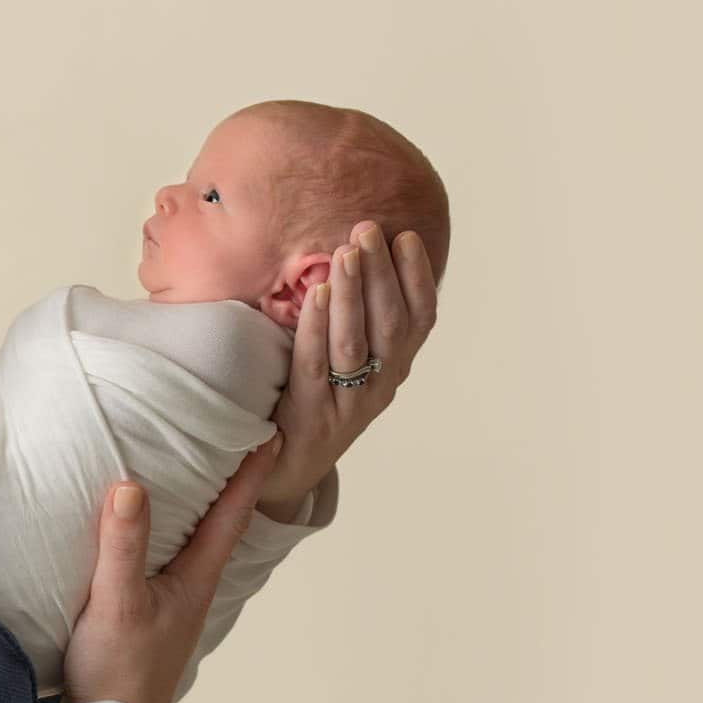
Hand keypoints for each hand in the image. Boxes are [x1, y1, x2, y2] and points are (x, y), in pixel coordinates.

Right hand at [63, 433, 284, 702]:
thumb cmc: (117, 669)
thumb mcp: (117, 601)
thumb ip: (123, 544)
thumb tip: (129, 484)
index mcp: (195, 580)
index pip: (230, 517)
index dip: (248, 476)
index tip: (268, 436)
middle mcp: (192, 589)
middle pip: (220, 526)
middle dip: (231, 484)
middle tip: (239, 442)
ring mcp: (172, 605)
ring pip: (195, 545)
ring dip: (201, 509)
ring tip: (198, 474)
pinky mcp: (148, 616)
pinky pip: (167, 561)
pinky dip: (169, 534)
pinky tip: (150, 530)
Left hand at [258, 222, 440, 519]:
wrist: (282, 472)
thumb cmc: (313, 403)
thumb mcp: (346, 363)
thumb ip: (355, 318)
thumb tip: (355, 255)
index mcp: (393, 370)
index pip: (420, 320)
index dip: (418, 278)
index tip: (407, 236)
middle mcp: (379, 386)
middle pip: (390, 324)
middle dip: (381, 272)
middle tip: (368, 230)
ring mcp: (346, 403)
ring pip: (356, 342)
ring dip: (352, 293)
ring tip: (346, 251)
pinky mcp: (310, 414)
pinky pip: (316, 364)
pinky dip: (317, 326)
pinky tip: (315, 294)